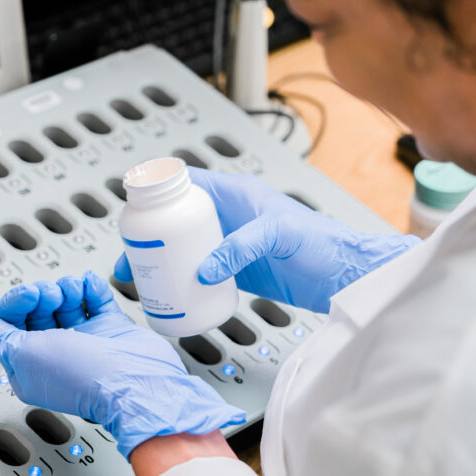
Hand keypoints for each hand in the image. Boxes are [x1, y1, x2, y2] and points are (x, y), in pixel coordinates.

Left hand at [0, 271, 244, 456]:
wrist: (135, 383)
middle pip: (36, 309)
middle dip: (42, 294)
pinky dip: (90, 288)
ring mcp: (84, 341)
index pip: (9, 323)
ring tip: (74, 294)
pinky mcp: (110, 330)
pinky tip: (90, 289)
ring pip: (64, 301)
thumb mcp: (23, 353)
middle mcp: (55, 354)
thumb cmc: (82, 376)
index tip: (30, 297)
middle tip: (51, 296)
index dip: (16, 303)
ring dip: (66, 288)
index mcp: (28, 366)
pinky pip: (94, 299)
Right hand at [115, 167, 418, 312]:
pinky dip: (182, 282)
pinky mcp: (236, 272)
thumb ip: (241, 247)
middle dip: (148, 235)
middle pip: (176, 220)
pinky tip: (172, 293)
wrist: (345, 275)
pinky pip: (200, 274)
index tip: (132, 207)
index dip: (156, 190)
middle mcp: (228, 217)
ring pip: (184, 248)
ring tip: (141, 278)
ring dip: (161, 261)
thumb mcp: (278, 234)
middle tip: (130, 254)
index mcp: (235, 194)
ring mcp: (230, 245)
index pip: (186, 182)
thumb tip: (205, 270)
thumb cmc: (323, 242)